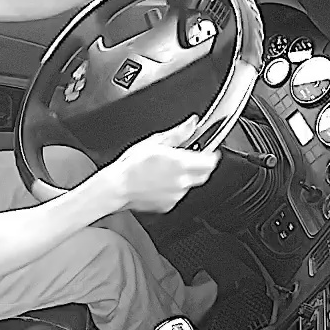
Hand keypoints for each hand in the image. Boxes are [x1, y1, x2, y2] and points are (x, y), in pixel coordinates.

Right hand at [102, 115, 220, 213]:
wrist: (118, 188)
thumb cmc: (131, 166)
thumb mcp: (155, 142)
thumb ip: (178, 133)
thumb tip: (192, 123)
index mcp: (181, 163)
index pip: (211, 161)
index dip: (211, 155)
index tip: (208, 151)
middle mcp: (182, 181)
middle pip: (204, 174)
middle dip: (201, 166)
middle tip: (190, 159)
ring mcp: (176, 195)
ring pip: (190, 185)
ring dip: (185, 177)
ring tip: (166, 171)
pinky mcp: (168, 205)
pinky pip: (177, 196)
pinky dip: (173, 189)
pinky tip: (159, 183)